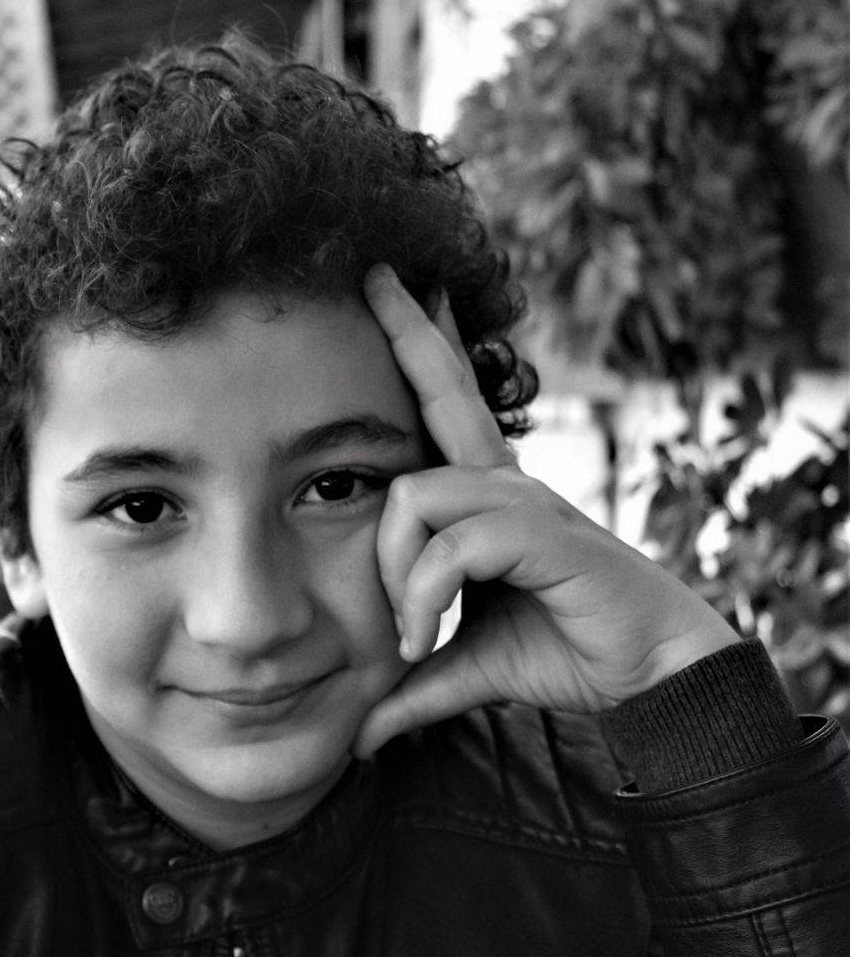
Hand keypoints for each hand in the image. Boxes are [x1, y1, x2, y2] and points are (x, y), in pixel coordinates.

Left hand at [352, 264, 737, 758]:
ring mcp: (526, 503)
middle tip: (376, 271)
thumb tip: (357, 734)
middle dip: (407, 331)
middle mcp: (504, 484)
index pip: (444, 408)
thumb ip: (412, 683)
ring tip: (407, 636)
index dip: (422, 348)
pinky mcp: (545, 534)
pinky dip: (425, 596)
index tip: (401, 289)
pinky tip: (424, 636)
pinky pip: (454, 547)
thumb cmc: (564, 652)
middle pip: (443, 393)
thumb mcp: (468, 663)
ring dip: (396, 576)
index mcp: (487, 497)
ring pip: (417, 497)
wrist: (648, 677)